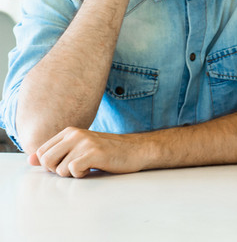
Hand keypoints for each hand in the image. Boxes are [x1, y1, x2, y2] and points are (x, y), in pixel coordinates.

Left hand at [29, 127, 148, 177]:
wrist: (136, 150)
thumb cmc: (108, 152)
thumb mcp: (80, 148)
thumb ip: (56, 153)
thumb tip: (31, 160)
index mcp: (69, 131)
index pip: (41, 152)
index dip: (51, 164)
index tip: (68, 164)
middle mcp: (75, 134)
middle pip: (46, 161)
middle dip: (57, 170)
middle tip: (76, 168)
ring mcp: (84, 142)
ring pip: (59, 169)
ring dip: (72, 174)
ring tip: (88, 167)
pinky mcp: (94, 152)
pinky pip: (72, 170)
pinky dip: (81, 175)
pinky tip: (93, 168)